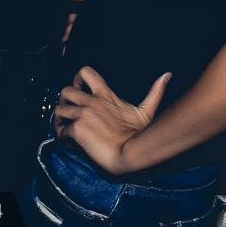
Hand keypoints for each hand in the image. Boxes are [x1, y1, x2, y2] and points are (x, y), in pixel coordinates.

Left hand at [53, 66, 170, 175]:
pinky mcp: (77, 130)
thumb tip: (167, 76)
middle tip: (67, 110)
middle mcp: (92, 102)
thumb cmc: (139, 135)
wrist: (131, 154)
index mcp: (105, 96)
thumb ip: (155, 92)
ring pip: (59, 109)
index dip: (77, 78)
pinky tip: (68, 141)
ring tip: (64, 127)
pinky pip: (61, 129)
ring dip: (59, 118)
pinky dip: (62, 135)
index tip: (78, 88)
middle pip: (65, 90)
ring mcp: (83, 115)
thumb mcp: (146, 111)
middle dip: (63, 100)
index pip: (85, 72)